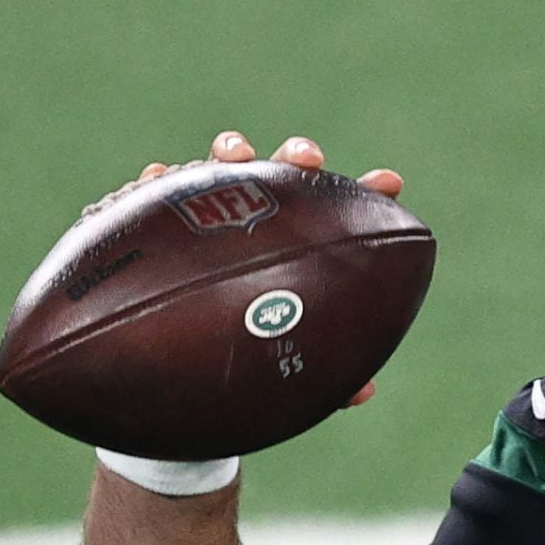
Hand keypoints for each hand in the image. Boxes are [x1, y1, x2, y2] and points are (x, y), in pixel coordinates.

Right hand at [120, 131, 404, 409]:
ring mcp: (207, 211)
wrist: (169, 363)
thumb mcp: (282, 361)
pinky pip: (152, 191)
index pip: (336, 212)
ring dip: (231, 151)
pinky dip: (158, 179)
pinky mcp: (155, 217)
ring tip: (237, 156)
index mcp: (295, 243)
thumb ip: (322, 375)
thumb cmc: (240, 349)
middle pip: (281, 173)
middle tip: (308, 161)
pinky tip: (158, 176)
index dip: (365, 194)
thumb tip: (365, 393)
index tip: (391, 183)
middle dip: (297, 157)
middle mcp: (254, 219)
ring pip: (219, 167)